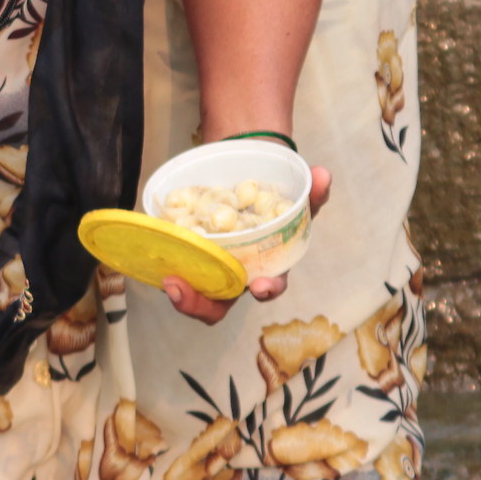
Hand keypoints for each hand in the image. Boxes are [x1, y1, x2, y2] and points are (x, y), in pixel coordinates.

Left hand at [162, 166, 330, 324]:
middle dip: (199, 304)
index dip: (267, 290)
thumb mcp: (297, 197)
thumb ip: (313, 192)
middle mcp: (235, 274)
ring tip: (168, 279)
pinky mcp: (186, 252)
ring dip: (180, 293)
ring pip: (191, 291)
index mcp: (266, 267)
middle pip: (217, 304)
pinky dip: (166, 261)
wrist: (244, 179)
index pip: (268, 288)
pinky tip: (157, 250)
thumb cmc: (274, 199)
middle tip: (182, 289)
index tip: (261, 286)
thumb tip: (323, 175)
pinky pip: (175, 264)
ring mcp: (208, 266)